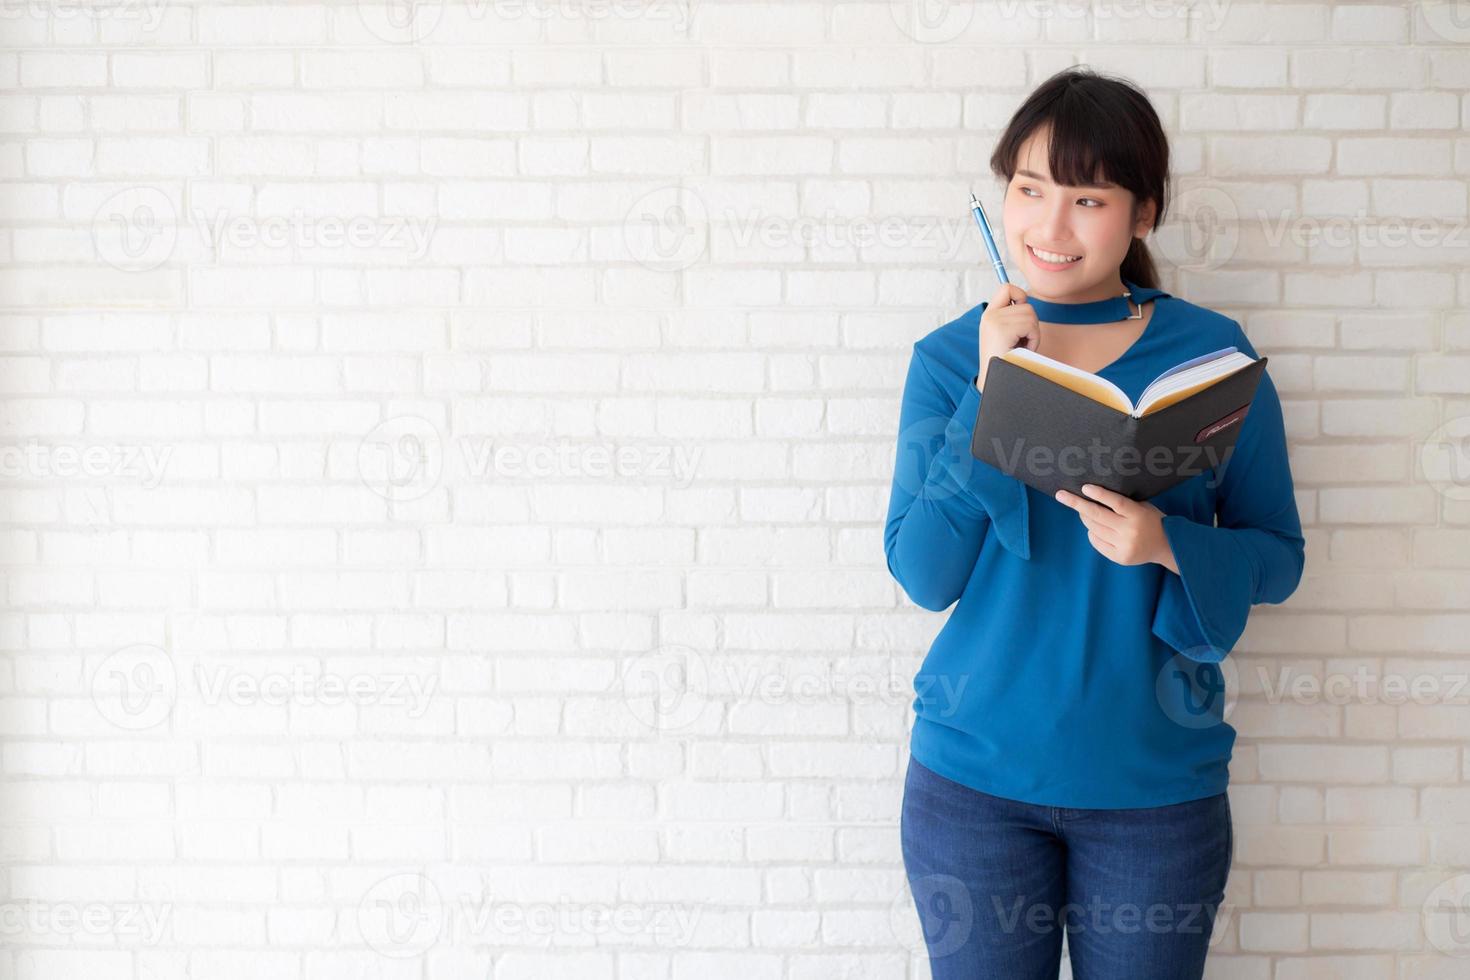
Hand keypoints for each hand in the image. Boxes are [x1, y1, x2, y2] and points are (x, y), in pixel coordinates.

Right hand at [977, 282, 1041, 391]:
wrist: (993, 381)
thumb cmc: (1005, 361)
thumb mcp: (1004, 335)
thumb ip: (1012, 317)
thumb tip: (1025, 298)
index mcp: (989, 315)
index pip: (1006, 288)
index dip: (1020, 295)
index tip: (1022, 313)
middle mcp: (989, 315)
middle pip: (1026, 305)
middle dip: (1031, 324)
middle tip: (1021, 341)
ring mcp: (995, 321)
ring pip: (1031, 314)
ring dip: (1032, 333)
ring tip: (1021, 347)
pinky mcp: (1002, 330)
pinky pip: (1031, 326)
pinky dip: (1033, 339)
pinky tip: (1022, 349)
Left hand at [1053, 483, 1176, 571]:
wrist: (1167, 546)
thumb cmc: (1151, 520)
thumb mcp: (1142, 507)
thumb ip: (1123, 503)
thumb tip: (1092, 494)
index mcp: (1138, 514)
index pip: (1116, 502)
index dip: (1099, 494)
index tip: (1083, 487)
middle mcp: (1130, 531)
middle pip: (1098, 516)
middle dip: (1077, 504)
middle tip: (1061, 495)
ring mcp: (1124, 546)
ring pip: (1094, 529)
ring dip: (1084, 517)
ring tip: (1082, 510)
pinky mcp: (1119, 557)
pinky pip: (1097, 542)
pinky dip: (1091, 532)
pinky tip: (1094, 527)